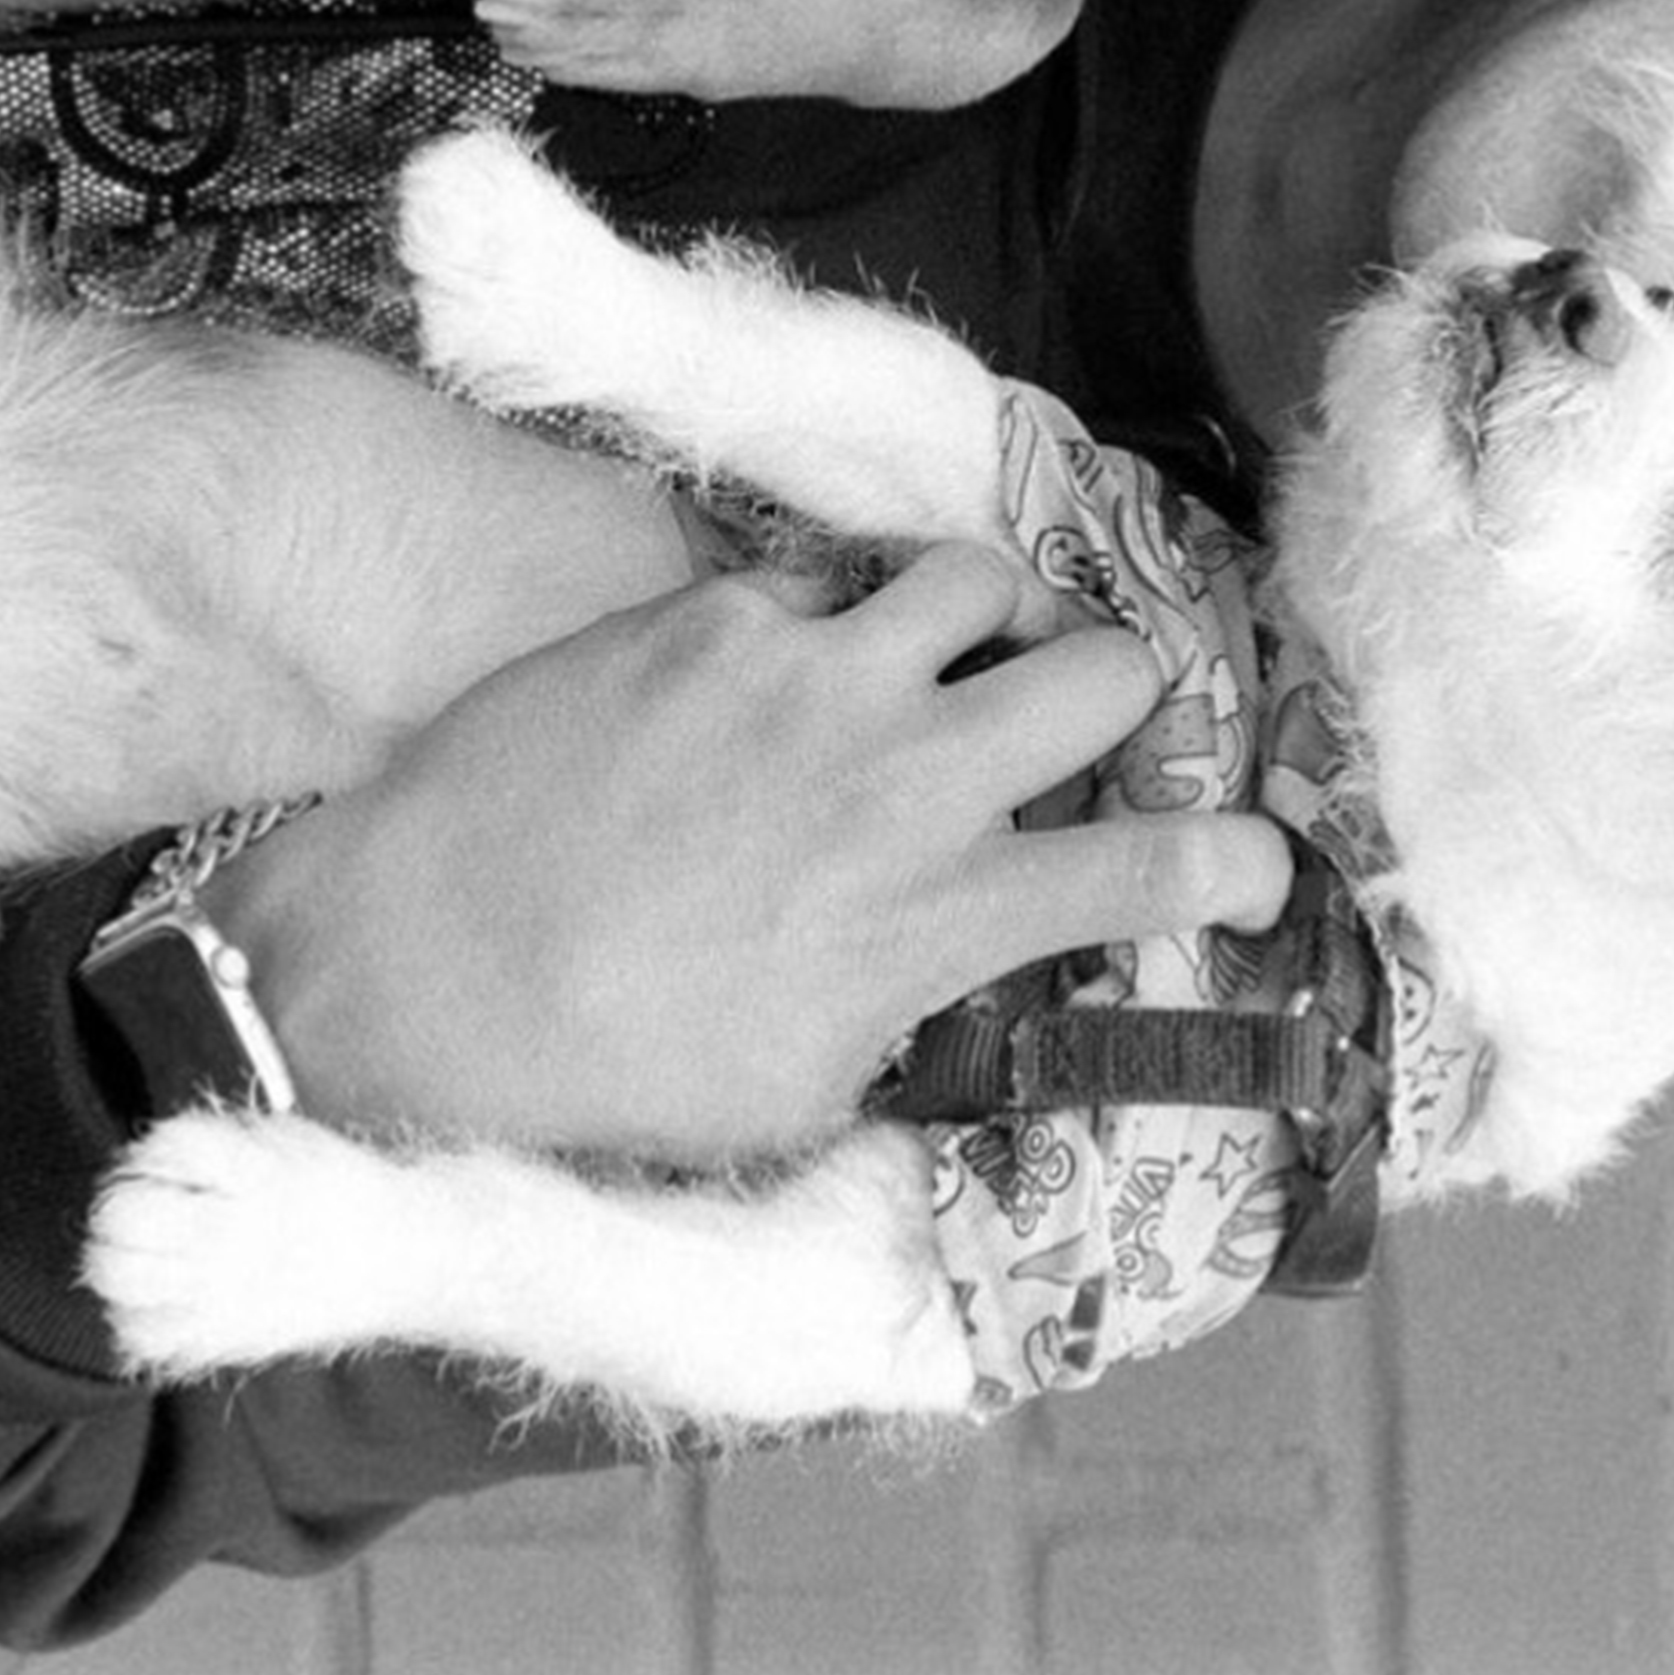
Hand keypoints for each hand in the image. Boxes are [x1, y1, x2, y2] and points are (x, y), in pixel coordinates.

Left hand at [208, 544, 1292, 1166]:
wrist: (420, 969)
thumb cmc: (608, 1075)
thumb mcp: (799, 1097)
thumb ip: (910, 1020)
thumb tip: (963, 989)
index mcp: (943, 915)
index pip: (1157, 863)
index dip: (1236, 859)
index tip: (1254, 860)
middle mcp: (905, 777)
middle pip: (1110, 670)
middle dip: (1123, 694)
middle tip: (1083, 722)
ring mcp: (812, 676)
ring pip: (981, 578)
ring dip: (986, 621)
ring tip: (950, 658)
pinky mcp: (713, 614)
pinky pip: (823, 577)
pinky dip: (827, 619)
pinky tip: (782, 669)